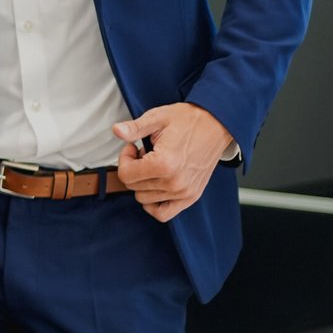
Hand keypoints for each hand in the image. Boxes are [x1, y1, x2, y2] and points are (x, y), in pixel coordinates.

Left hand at [113, 103, 232, 222]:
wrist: (216, 125)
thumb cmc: (188, 120)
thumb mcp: (157, 118)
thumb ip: (134, 128)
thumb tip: (116, 131)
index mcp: (164, 164)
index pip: (125, 175)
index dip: (124, 159)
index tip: (133, 147)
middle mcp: (175, 182)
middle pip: (133, 187)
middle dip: (133, 169)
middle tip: (144, 154)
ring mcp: (184, 192)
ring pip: (144, 199)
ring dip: (143, 183)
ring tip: (154, 165)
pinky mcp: (191, 196)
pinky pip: (163, 214)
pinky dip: (153, 204)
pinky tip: (154, 186)